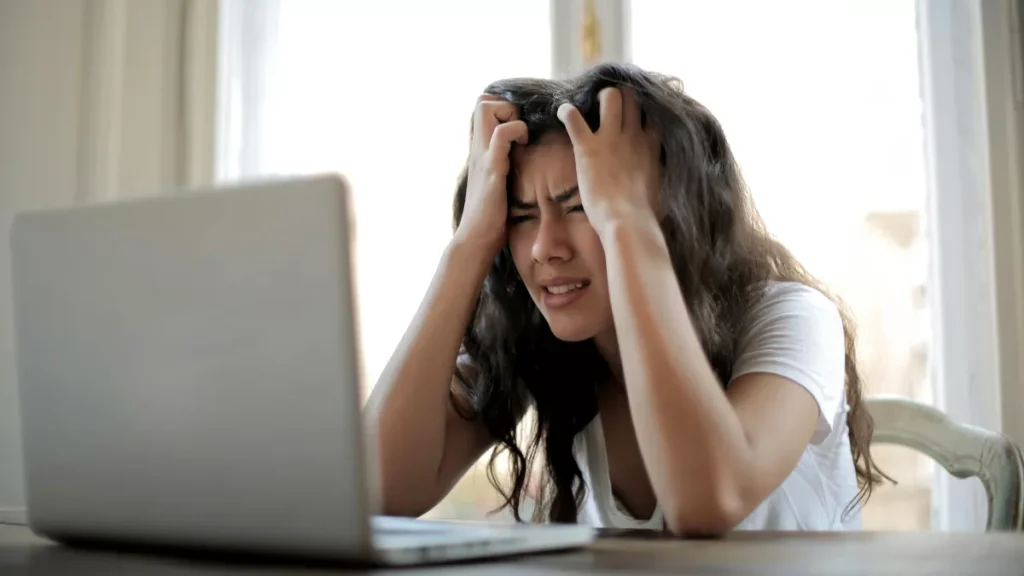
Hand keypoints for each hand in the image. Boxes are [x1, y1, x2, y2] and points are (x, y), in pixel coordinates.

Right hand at [454, 95, 527, 255]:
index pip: (482, 107)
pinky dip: (516, 132)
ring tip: (521, 139)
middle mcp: (478, 148)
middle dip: (506, 106)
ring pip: (487, 108)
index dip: (503, 109)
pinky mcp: (492, 168)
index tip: (519, 130)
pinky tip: (524, 148)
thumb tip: (521, 162)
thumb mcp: (497, 184)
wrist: (476, 240)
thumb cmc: (490, 218)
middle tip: (519, 131)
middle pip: (482, 100)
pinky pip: (501, 135)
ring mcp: (483, 156)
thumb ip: (502, 167)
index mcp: (480, 151)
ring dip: (510, 115)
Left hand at [557, 87, 660, 238]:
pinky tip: (562, 113)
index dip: (643, 109)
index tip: (634, 113)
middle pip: (632, 97)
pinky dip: (566, 112)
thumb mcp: (661, 188)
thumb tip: (658, 179)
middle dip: (621, 96)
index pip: (652, 113)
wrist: (628, 222)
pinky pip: (573, 117)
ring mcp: (611, 139)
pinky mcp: (588, 147)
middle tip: (609, 105)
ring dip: (599, 98)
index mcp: (651, 146)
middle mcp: (633, 135)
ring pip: (610, 96)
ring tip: (590, 105)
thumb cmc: (645, 214)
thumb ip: (657, 174)